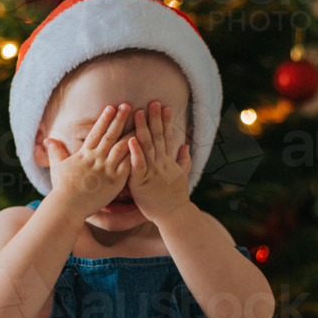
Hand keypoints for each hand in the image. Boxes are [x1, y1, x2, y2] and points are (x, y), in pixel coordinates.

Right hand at [44, 104, 134, 219]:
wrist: (68, 206)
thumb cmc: (62, 189)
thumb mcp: (57, 167)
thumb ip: (55, 152)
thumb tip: (47, 140)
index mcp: (85, 154)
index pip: (96, 132)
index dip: (104, 118)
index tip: (111, 106)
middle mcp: (97, 158)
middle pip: (111, 135)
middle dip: (119, 119)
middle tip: (128, 105)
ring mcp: (107, 169)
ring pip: (122, 147)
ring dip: (132, 134)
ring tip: (142, 123)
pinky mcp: (116, 181)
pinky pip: (128, 165)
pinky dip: (136, 155)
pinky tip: (145, 146)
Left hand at [126, 101, 191, 223]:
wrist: (173, 215)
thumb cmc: (174, 198)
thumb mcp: (182, 176)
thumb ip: (183, 160)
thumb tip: (186, 146)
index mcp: (168, 161)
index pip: (167, 137)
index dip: (165, 121)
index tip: (165, 106)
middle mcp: (161, 163)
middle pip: (157, 137)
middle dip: (155, 118)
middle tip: (152, 101)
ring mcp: (152, 171)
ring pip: (147, 146)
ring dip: (143, 129)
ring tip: (138, 113)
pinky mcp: (142, 182)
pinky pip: (138, 165)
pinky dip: (135, 152)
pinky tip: (131, 140)